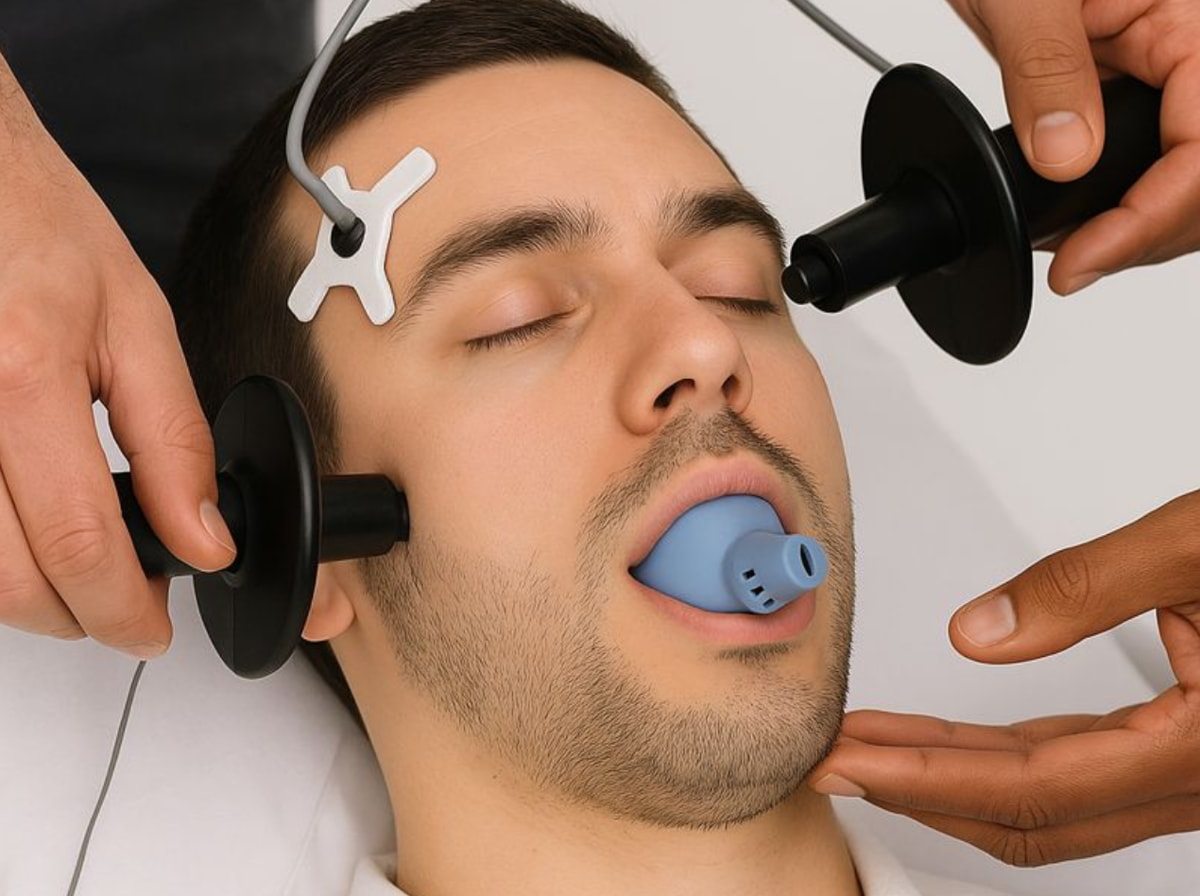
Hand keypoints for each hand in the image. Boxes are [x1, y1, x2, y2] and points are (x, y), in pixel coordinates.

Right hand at [0, 58, 235, 658]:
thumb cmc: (36, 226)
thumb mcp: (137, 320)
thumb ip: (174, 438)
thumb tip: (205, 536)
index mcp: (24, 374)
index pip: (76, 538)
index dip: (122, 608)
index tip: (152, 628)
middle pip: (6, 579)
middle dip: (77, 616)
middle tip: (126, 605)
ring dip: (29, 594)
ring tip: (82, 566)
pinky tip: (27, 528)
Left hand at [810, 491, 1199, 864]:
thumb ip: (1086, 586)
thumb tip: (976, 630)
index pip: (1030, 785)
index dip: (925, 776)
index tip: (847, 756)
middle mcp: (1195, 779)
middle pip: (1029, 816)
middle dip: (919, 787)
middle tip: (832, 758)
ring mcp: (1188, 774)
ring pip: (1050, 804)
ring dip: (952, 778)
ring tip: (872, 744)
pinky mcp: (1181, 749)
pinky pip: (1075, 773)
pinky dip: (1000, 760)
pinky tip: (949, 739)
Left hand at [944, 0, 1199, 293]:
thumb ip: (1046, 68)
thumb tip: (1066, 158)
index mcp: (1193, 17)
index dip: (1152, 215)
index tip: (1083, 260)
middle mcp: (1195, 45)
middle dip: (1149, 232)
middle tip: (1074, 265)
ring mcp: (1175, 70)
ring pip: (1192, 174)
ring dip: (1142, 226)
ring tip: (1072, 253)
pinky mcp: (1144, 89)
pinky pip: (1160, 158)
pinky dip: (1126, 204)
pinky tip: (1082, 225)